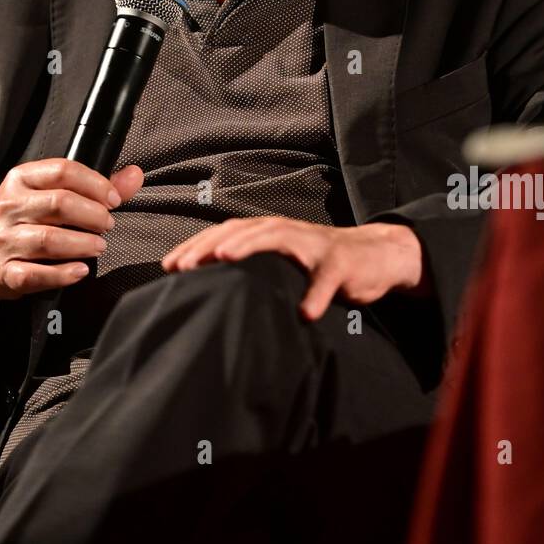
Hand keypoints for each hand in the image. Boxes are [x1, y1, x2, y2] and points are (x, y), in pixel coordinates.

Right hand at [0, 159, 142, 326]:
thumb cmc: (19, 221)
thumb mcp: (47, 195)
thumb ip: (94, 186)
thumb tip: (135, 175)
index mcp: (20, 179)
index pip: (63, 170)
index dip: (95, 184)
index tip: (114, 200)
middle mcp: (8, 206)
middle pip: (60, 204)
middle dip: (92, 215)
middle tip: (107, 225)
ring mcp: (3, 240)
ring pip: (48, 239)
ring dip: (82, 244)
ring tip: (99, 247)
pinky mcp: (2, 272)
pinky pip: (35, 274)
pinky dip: (63, 274)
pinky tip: (80, 271)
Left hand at [161, 216, 430, 319]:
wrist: (375, 256)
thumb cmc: (320, 264)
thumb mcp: (283, 263)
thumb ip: (254, 268)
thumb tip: (211, 289)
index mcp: (270, 233)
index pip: (226, 233)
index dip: (196, 246)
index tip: (168, 265)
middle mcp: (288, 232)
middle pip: (244, 230)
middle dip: (212, 244)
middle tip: (184, 264)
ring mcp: (315, 246)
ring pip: (280, 239)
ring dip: (251, 247)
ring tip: (226, 260)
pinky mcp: (341, 265)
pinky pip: (326, 280)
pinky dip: (315, 294)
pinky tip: (305, 313)